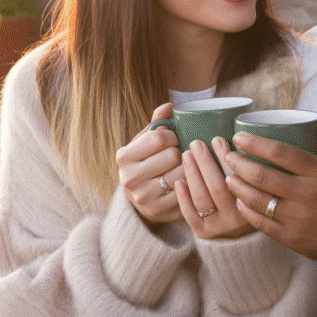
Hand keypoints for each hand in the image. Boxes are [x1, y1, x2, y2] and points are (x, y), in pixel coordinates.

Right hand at [115, 103, 183, 224]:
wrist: (141, 196)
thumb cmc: (147, 161)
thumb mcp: (145, 141)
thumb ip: (157, 122)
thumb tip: (170, 106)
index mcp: (124, 156)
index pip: (160, 137)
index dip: (174, 136)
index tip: (175, 139)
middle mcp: (129, 178)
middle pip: (172, 156)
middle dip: (181, 152)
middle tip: (182, 154)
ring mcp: (143, 197)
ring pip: (182, 174)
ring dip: (190, 168)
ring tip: (187, 165)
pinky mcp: (158, 211)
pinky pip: (186, 192)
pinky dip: (191, 184)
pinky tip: (189, 180)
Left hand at [175, 138, 253, 238]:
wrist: (240, 231)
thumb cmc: (248, 195)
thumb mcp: (255, 183)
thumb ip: (248, 164)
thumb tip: (235, 135)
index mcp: (254, 204)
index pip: (239, 178)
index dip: (226, 158)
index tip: (217, 139)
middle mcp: (238, 219)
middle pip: (218, 187)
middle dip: (205, 162)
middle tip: (197, 144)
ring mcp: (219, 227)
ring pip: (202, 198)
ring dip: (192, 174)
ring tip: (186, 155)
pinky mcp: (203, 232)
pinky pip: (190, 214)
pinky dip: (183, 196)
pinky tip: (179, 181)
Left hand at [224, 122, 316, 267]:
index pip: (280, 152)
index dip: (255, 142)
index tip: (239, 136)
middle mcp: (307, 196)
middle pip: (262, 175)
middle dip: (238, 163)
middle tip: (227, 155)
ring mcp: (298, 220)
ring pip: (257, 201)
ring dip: (237, 186)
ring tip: (227, 177)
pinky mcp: (294, 240)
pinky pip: (262, 225)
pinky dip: (247, 212)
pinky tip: (240, 202)